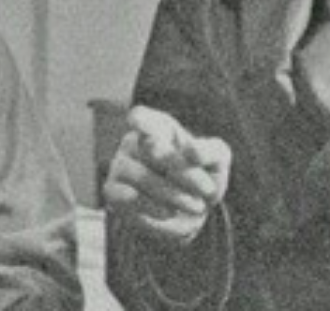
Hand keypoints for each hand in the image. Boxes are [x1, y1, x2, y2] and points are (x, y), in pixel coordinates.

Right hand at [102, 105, 231, 244]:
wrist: (189, 213)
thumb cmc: (202, 176)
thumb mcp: (217, 161)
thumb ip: (209, 151)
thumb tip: (191, 149)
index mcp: (159, 126)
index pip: (143, 117)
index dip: (140, 120)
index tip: (136, 121)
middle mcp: (134, 142)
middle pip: (152, 148)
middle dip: (182, 170)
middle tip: (207, 189)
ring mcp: (119, 165)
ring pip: (143, 178)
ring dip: (175, 195)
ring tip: (196, 205)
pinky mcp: (112, 191)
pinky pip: (128, 198)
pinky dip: (153, 208)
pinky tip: (169, 212)